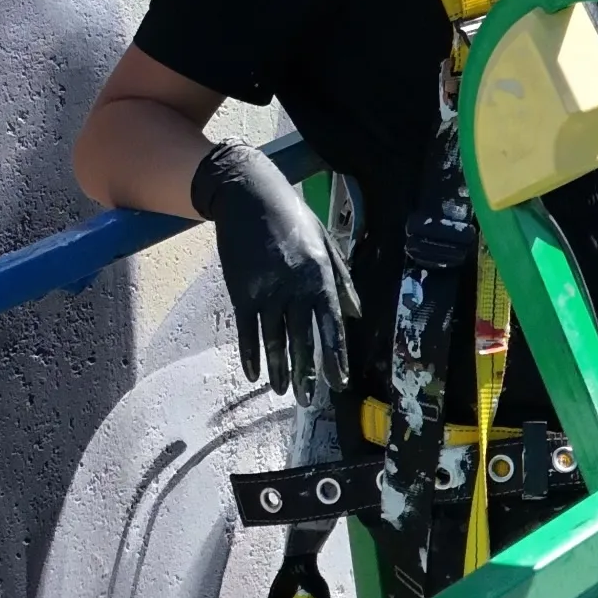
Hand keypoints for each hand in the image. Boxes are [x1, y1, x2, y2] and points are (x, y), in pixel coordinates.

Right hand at [191, 141, 359, 404]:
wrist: (248, 196)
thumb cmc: (293, 217)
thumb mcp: (325, 241)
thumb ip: (342, 279)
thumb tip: (356, 313)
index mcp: (319, 274)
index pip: (330, 324)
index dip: (335, 355)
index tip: (340, 382)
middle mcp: (293, 286)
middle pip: (301, 338)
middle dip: (307, 372)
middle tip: (309, 401)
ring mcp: (264, 289)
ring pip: (273, 339)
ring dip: (278, 369)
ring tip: (284, 391)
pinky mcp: (240, 290)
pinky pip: (246, 329)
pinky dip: (250, 353)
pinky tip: (253, 373)